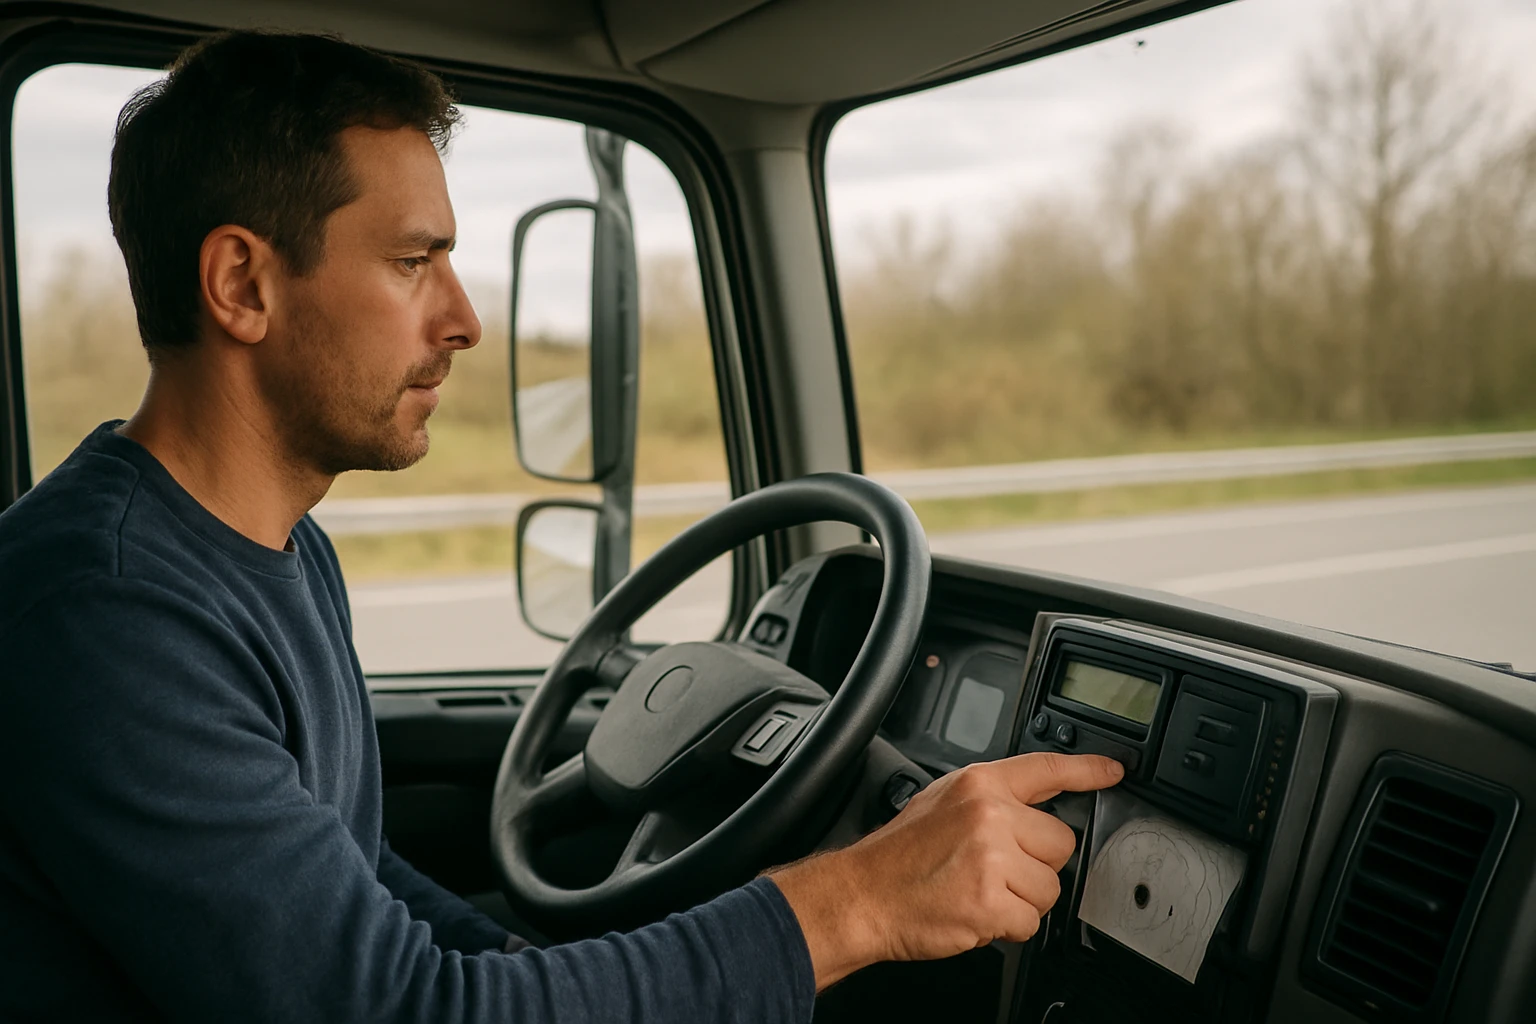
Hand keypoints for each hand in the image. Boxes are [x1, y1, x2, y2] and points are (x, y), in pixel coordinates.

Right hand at [769, 751, 1123, 988]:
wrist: (862, 895)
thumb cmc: (897, 856)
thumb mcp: (941, 802)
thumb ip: (989, 801)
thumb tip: (1030, 811)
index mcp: (978, 783)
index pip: (1046, 769)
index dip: (1087, 770)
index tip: (1114, 771)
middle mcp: (989, 814)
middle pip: (1059, 843)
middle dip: (1035, 864)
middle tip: (993, 870)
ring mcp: (991, 856)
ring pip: (1050, 887)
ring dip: (1022, 900)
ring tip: (979, 891)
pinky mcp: (990, 900)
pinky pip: (1031, 921)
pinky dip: (1008, 927)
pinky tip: (977, 912)